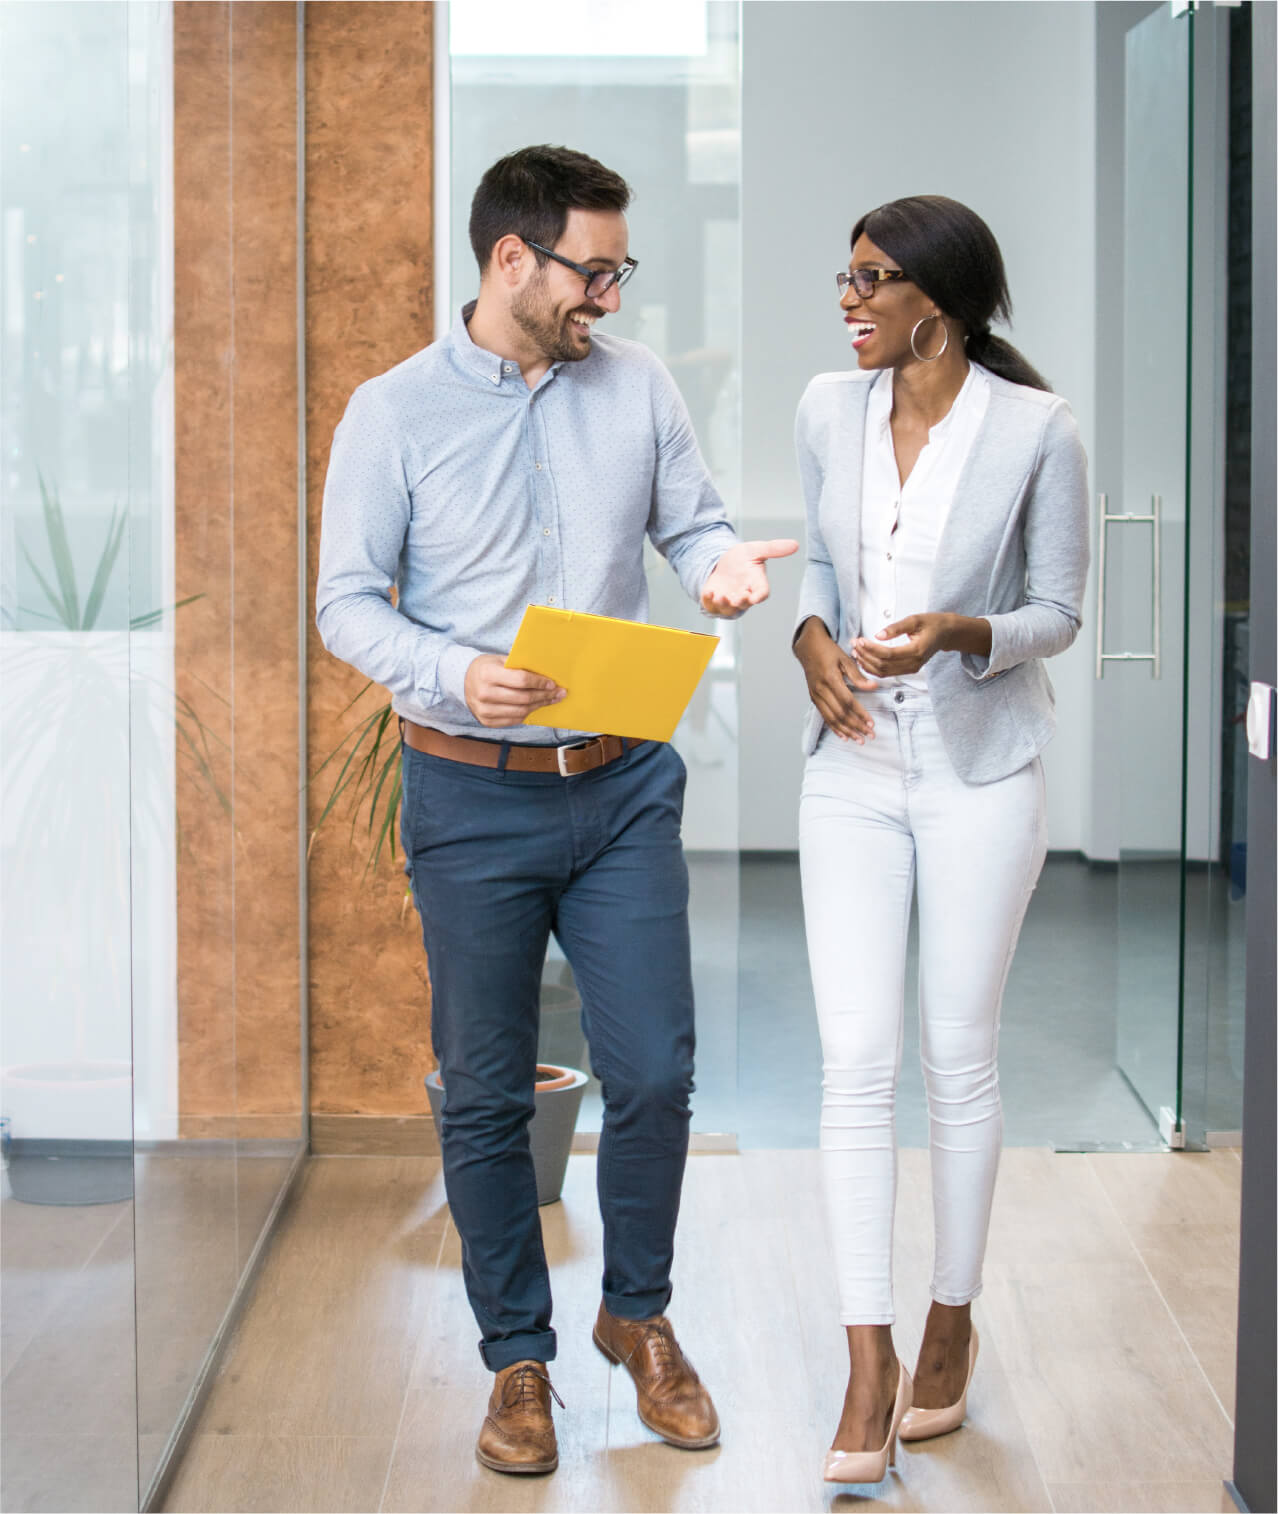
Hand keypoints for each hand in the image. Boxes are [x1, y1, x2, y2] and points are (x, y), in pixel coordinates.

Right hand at [465, 653, 565, 727]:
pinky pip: (513, 720)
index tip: (552, 684)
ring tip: (550, 701)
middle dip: (544, 696)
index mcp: (488, 673)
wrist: (463, 680)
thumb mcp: (500, 660)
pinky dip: (527, 714)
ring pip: (520, 712)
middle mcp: (484, 693)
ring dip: (538, 706)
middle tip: (558, 694)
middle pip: (523, 698)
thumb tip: (546, 675)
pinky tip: (535, 707)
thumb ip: (519, 667)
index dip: (539, 683)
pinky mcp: (486, 721)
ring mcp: (484, 710)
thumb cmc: (487, 667)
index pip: (521, 680)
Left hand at [700, 538, 798, 617]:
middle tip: (737, 597)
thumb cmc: (741, 559)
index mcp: (756, 585)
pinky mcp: (714, 602)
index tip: (754, 597)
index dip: (759, 596)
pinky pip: (712, 607)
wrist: (720, 562)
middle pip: (745, 604)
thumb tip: (795, 544)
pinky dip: (709, 602)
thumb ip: (773, 549)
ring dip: (724, 605)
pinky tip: (709, 593)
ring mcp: (729, 601)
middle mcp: (744, 595)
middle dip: (740, 602)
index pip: (762, 594)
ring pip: (728, 609)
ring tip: (720, 596)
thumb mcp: (755, 550)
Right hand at [794, 618, 877, 742]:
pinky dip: (834, 728)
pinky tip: (843, 735)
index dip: (860, 713)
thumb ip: (858, 676)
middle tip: (869, 734)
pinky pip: (825, 716)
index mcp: (831, 679)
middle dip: (856, 726)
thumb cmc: (828, 651)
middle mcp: (821, 690)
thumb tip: (873, 687)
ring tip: (859, 739)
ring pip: (832, 718)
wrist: (809, 647)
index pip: (848, 701)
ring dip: (846, 731)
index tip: (871, 722)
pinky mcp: (814, 698)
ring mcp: (816, 695)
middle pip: (840, 714)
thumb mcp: (845, 659)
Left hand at [853, 613, 953, 677]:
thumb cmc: (933, 624)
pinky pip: (888, 673)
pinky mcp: (908, 669)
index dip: (871, 648)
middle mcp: (914, 663)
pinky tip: (865, 659)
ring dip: (867, 663)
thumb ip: (896, 628)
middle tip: (855, 644)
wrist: (946, 633)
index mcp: (917, 650)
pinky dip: (874, 668)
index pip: (888, 654)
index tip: (860, 640)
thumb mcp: (915, 620)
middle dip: (866, 655)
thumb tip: (878, 635)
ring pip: (883, 672)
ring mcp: (912, 668)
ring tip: (856, 652)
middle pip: (883, 665)